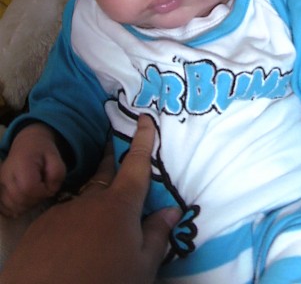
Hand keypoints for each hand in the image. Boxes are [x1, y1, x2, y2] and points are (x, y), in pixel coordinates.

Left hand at [0, 115, 179, 283]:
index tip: (144, 119)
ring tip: (98, 215)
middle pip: (105, 173)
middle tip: (114, 146)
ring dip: (94, 198)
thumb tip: (172, 210)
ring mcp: (64, 210)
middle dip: (111, 159)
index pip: (135, 164)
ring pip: (84, 198)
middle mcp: (91, 200)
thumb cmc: (106, 280)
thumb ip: (157, 234)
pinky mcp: (42, 226)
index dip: (142, 139)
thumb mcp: (142, 266)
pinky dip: (73, 220)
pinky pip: (64, 215)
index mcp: (120, 204)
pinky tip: (74, 238)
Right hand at [0, 123, 65, 216]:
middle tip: (44, 189)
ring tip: (36, 193)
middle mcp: (7, 174)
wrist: (27, 144)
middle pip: (20, 199)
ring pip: (12, 205)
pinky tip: (27, 200)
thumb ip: (57, 174)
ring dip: (28, 205)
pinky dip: (18, 208)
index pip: (29, 188)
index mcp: (22, 163)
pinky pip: (5, 207)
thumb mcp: (56, 158)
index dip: (42, 192)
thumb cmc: (43, 152)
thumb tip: (50, 191)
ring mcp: (0, 182)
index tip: (49, 186)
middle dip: (37, 199)